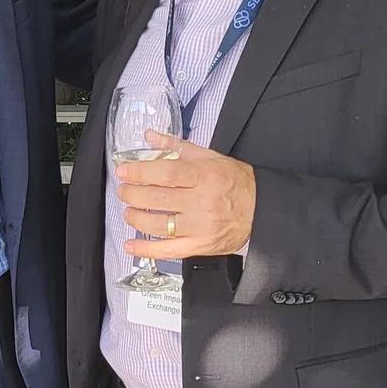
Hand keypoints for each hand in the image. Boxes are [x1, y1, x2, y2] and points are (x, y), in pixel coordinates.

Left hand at [114, 130, 255, 259]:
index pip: (166, 174)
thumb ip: (178, 147)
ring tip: (128, 210)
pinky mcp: (200, 246)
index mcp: (205, 176)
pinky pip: (168, 250)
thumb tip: (151, 136)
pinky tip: (130, 245)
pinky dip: (146, 249)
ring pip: (159, 225)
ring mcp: (201, 227)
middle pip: (158, 199)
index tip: (124, 171)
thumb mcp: (211, 157)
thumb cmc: (237, 182)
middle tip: (124, 190)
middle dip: (133, 194)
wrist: (262, 210)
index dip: (140, 172)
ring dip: (136, 218)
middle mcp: (202, 202)